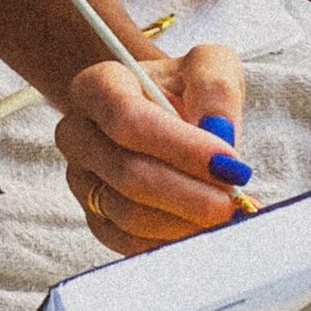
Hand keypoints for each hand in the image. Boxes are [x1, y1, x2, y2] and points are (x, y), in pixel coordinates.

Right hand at [55, 43, 250, 254]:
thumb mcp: (209, 67)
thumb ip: (216, 90)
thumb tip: (218, 132)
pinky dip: (171, 241)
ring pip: (129, 214)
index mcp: (97, 86)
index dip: (180, 147)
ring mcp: (81, 180)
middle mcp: (78, 134)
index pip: (128, 120)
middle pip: (128, 174)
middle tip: (233, 201)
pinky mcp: (94, 218)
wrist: (164, 114)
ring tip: (225, 214)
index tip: (228, 164)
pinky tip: (202, 229)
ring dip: (184, 221)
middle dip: (188, 194)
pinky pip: (129, 243)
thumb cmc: (184, 90)